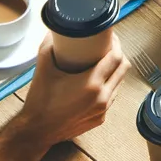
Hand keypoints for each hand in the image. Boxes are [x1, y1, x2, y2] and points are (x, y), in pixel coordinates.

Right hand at [11, 35, 127, 153]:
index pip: (116, 58)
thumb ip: (48, 46)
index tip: (109, 37)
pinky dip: (109, 86)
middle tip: (107, 46)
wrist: (37, 130)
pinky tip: (98, 81)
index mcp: (92, 84)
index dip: (116, 44)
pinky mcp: (100, 118)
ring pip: (119, 83)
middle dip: (118, 54)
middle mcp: (102, 97)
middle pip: (123, 69)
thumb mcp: (43, 68)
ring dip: (115, 71)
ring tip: (103, 62)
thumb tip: (53, 30)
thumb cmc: (40, 101)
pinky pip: (112, 97)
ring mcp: (103, 109)